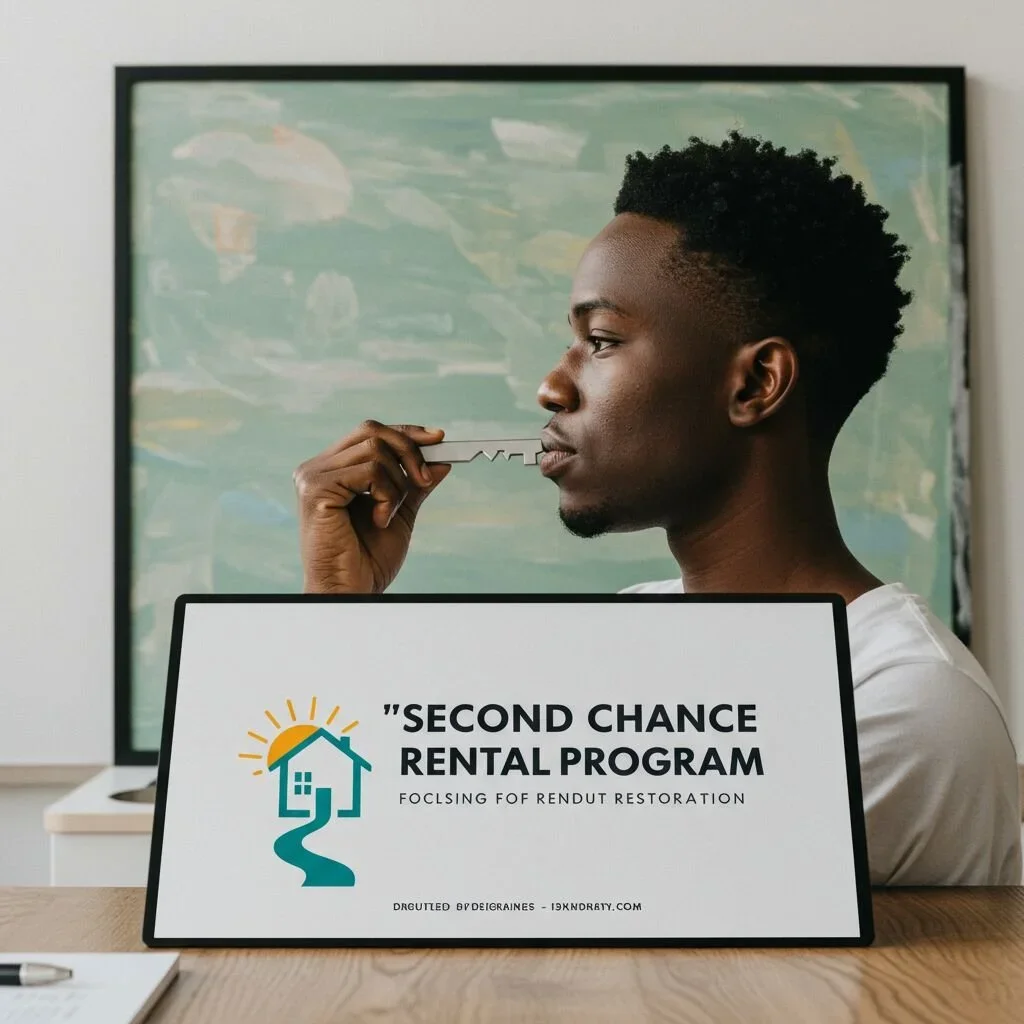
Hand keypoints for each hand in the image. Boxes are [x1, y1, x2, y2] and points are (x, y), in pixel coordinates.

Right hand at [293, 421, 451, 593]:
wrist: (351, 591)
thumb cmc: (368, 560)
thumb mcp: (399, 513)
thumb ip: (415, 486)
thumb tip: (441, 461)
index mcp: (332, 470)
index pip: (370, 433)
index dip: (405, 433)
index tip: (438, 438)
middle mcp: (317, 468)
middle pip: (372, 431)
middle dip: (409, 452)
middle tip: (425, 480)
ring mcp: (313, 476)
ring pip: (375, 450)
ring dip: (397, 484)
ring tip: (389, 515)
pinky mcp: (316, 488)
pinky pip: (369, 470)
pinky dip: (386, 494)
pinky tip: (380, 520)